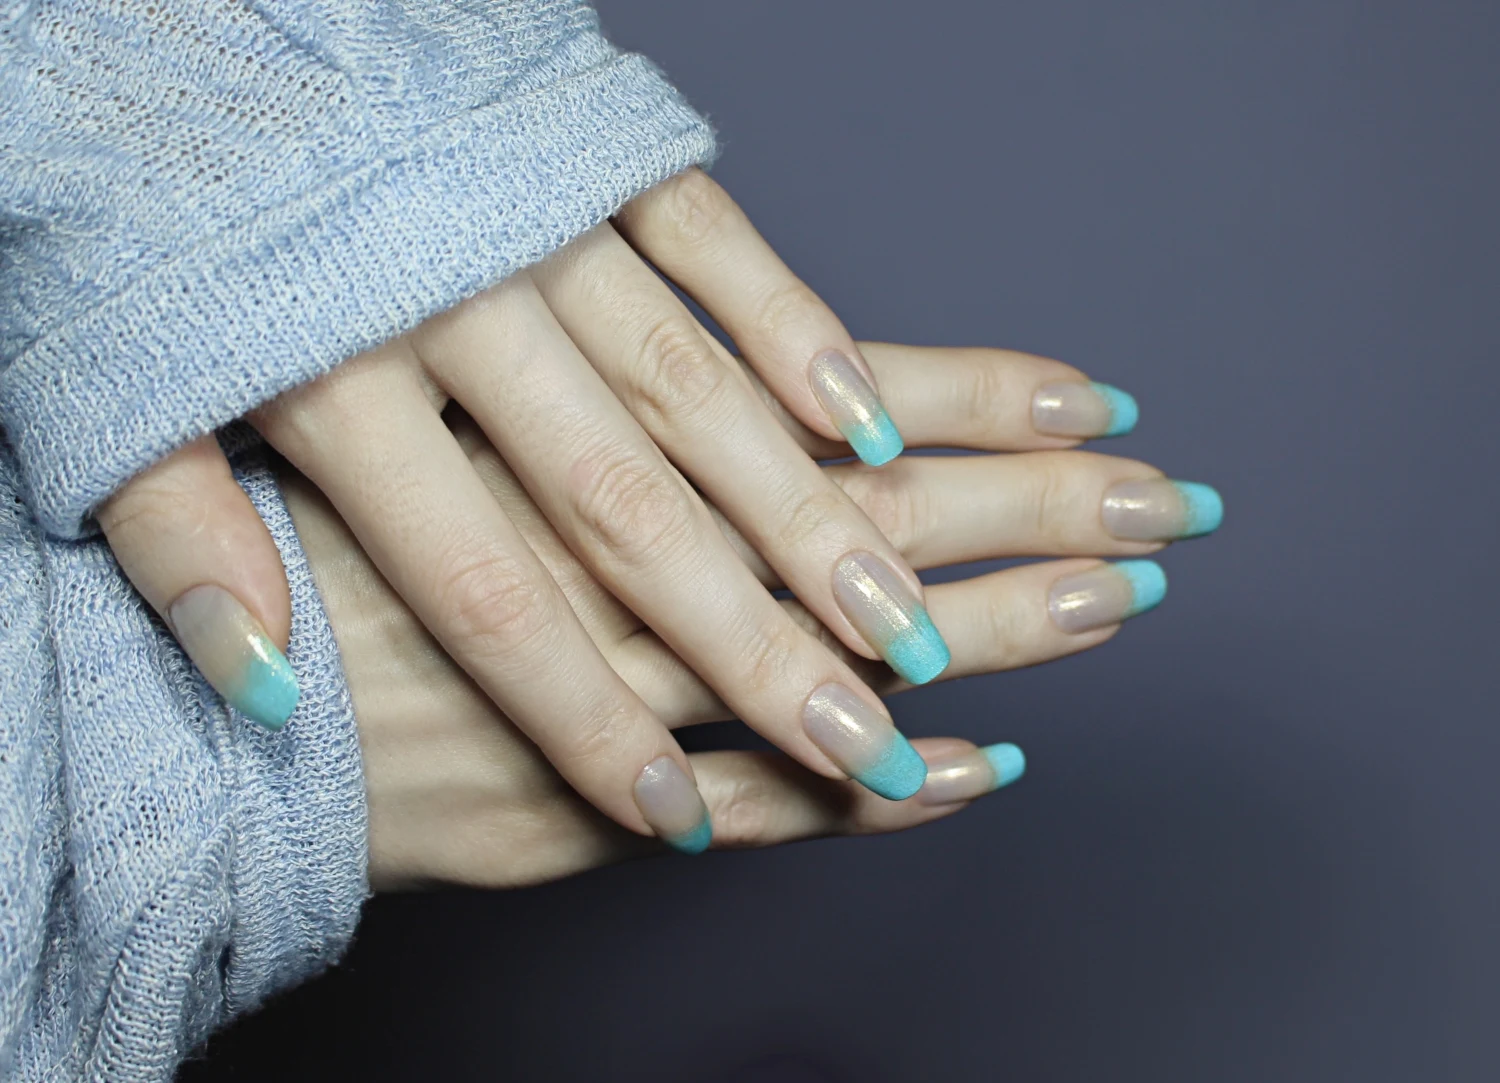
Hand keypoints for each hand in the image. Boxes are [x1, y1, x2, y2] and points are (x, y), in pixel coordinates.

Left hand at [97, 170, 958, 853]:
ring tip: (892, 613)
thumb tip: (257, 689)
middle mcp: (453, 306)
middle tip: (851, 732)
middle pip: (619, 506)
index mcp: (330, 382)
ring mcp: (534, 222)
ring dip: (799, 508)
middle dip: (744, 633)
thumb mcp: (120, 396)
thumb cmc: (167, 228)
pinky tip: (862, 422)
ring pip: (687, 390)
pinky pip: (710, 244)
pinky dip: (792, 328)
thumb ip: (184, 543)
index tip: (669, 812)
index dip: (579, 713)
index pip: (484, 590)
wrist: (189, 22)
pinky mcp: (589, 151)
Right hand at [282, 341, 1218, 887]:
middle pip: (874, 534)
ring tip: (1116, 610)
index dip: (973, 403)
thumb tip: (756, 400)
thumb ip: (593, 423)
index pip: (833, 419)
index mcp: (599, 461)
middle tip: (1171, 505)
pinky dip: (871, 796)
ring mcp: (618, 703)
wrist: (197, 724)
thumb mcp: (444, 434)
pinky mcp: (587, 815)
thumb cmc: (315, 568)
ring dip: (990, 639)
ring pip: (840, 667)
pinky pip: (755, 810)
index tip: (1099, 399)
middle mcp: (625, 578)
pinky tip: (978, 775)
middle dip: (1035, 511)